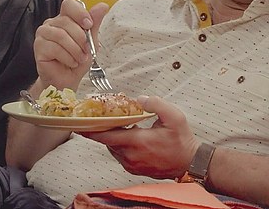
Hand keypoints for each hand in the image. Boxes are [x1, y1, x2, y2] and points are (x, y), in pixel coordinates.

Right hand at [33, 0, 109, 89]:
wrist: (68, 80)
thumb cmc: (78, 60)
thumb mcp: (91, 41)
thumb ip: (95, 23)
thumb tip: (103, 6)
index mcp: (65, 18)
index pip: (69, 5)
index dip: (80, 13)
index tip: (89, 25)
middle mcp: (52, 23)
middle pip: (67, 22)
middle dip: (81, 39)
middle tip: (86, 51)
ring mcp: (43, 34)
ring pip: (61, 35)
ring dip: (75, 50)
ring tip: (79, 59)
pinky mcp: (38, 46)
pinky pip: (54, 48)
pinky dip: (67, 57)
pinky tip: (70, 62)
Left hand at [81, 96, 199, 178]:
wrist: (189, 162)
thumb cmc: (182, 140)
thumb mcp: (174, 116)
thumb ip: (155, 104)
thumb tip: (140, 99)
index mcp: (138, 142)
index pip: (107, 137)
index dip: (91, 131)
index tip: (79, 126)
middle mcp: (131, 155)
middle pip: (108, 142)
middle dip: (103, 130)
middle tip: (99, 118)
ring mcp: (132, 164)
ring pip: (113, 149)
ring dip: (112, 138)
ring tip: (116, 125)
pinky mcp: (134, 169)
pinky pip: (120, 156)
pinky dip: (119, 145)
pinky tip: (127, 136)